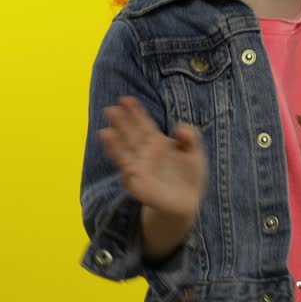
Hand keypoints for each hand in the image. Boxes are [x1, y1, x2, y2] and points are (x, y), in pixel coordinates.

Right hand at [97, 96, 207, 223]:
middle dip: (121, 123)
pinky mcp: (140, 187)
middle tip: (110, 109)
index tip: (126, 99)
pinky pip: (130, 180)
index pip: (143, 124)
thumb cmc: (190, 175)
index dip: (135, 112)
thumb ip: (191, 137)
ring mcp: (140, 170)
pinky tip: (124, 168)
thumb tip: (180, 128)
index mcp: (156, 142)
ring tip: (105, 133)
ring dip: (114, 146)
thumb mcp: (195, 153)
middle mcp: (144, 154)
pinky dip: (126, 174)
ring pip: (124, 155)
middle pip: (130, 136)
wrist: (189, 202)